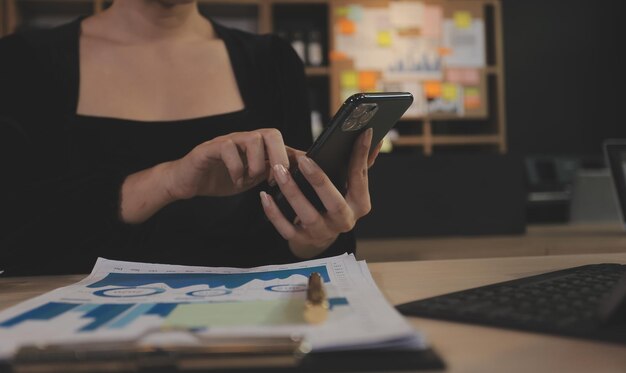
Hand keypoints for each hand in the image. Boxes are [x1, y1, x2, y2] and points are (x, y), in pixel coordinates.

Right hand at [165, 129, 292, 198]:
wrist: (187, 181)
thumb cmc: (220, 178)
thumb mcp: (251, 178)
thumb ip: (270, 173)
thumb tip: (296, 177)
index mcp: (256, 147)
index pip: (281, 143)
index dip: (294, 156)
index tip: (304, 171)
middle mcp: (243, 139)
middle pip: (271, 133)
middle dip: (278, 157)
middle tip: (272, 177)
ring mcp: (227, 141)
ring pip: (253, 139)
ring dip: (256, 165)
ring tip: (250, 180)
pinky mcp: (210, 148)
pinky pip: (228, 148)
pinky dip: (236, 168)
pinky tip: (235, 180)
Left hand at [259, 128, 382, 257]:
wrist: (320, 237)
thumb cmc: (336, 202)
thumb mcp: (351, 187)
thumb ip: (362, 164)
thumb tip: (376, 139)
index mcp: (360, 205)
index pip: (360, 178)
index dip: (361, 155)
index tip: (360, 133)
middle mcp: (344, 221)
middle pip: (334, 203)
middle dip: (319, 181)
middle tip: (303, 159)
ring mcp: (322, 232)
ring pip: (307, 215)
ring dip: (292, 192)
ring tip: (279, 170)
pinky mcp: (302, 240)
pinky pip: (286, 228)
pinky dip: (274, 213)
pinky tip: (265, 196)